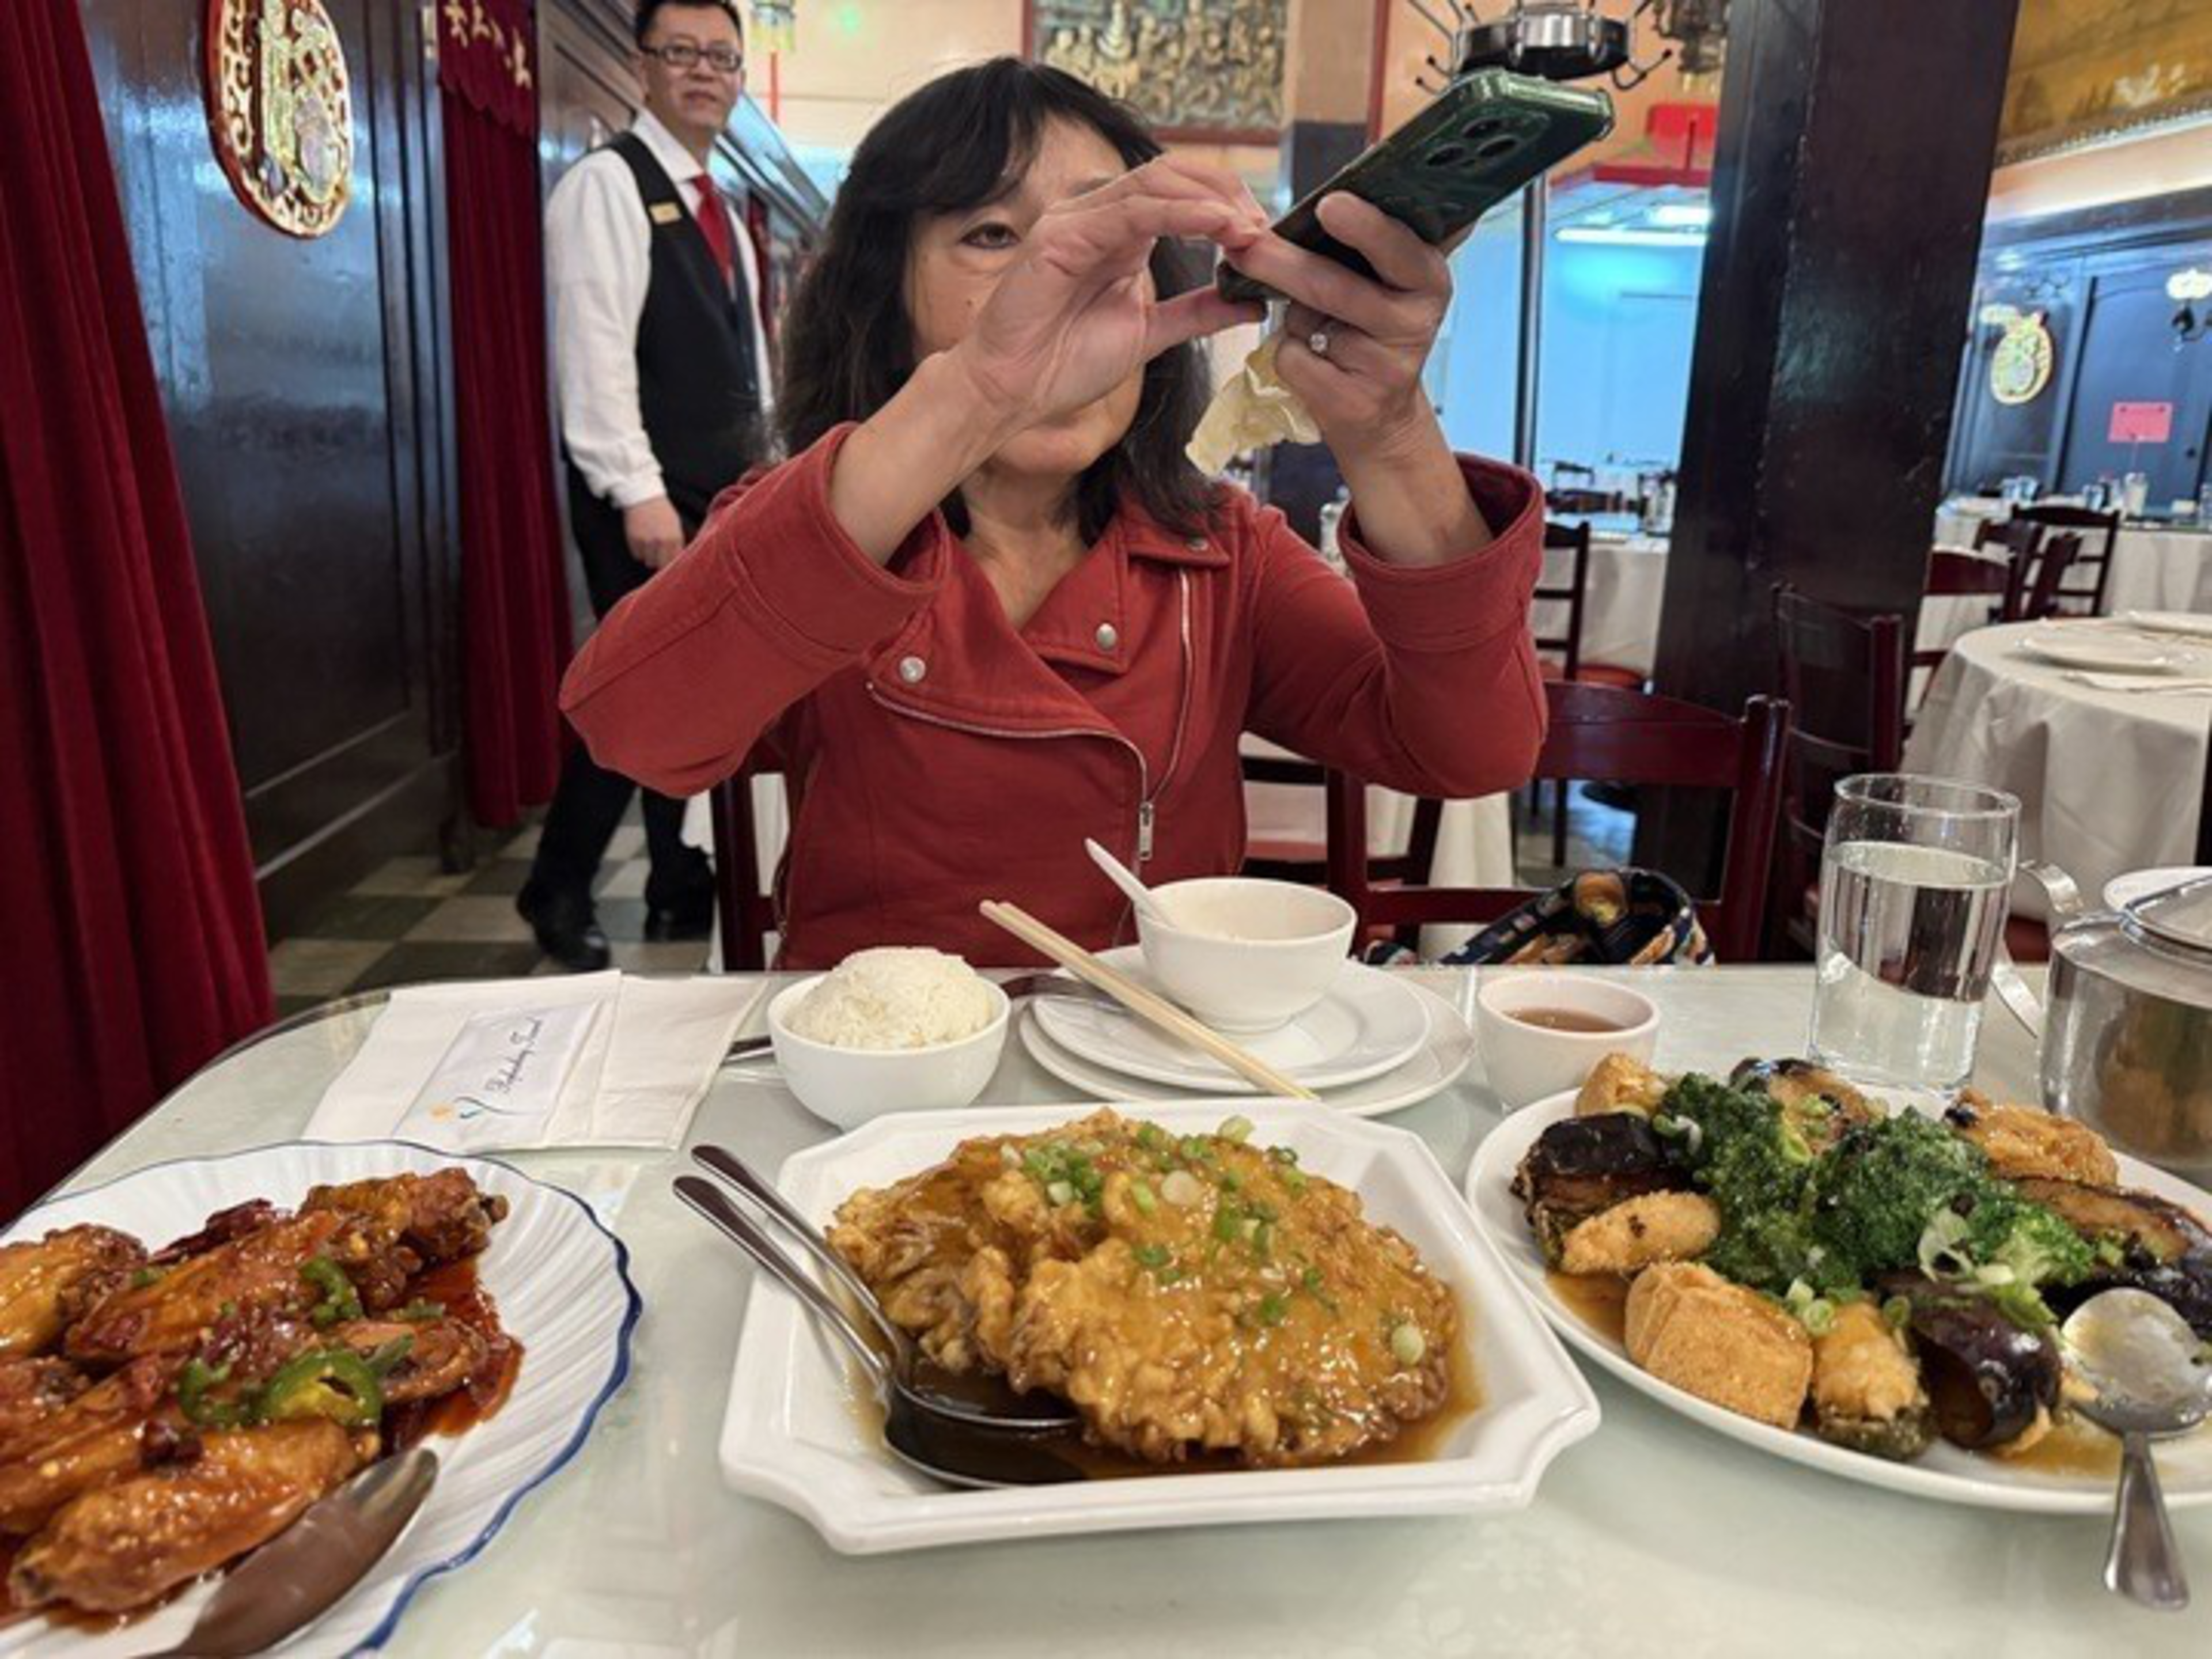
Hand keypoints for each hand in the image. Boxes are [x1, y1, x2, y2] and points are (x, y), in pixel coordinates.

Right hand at [623, 496, 685, 569]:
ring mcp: (646, 541)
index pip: (672, 561)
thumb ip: (677, 543)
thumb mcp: (675, 525)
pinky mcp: (634, 540)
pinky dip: (638, 550)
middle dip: (658, 561)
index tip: (666, 560)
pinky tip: (640, 539)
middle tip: (656, 553)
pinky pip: (637, 555)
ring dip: (648, 556)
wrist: (643, 497)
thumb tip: (676, 560)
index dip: (669, 562)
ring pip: (647, 561)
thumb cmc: (662, 511)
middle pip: (659, 564)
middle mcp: (661, 542)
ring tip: (648, 543)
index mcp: (674, 538)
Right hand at [943, 157, 1267, 433]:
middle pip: (1173, 173)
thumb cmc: (1064, 363)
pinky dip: (1180, 214)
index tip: (1264, 237)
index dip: (1227, 204)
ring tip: (1247, 227)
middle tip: (1263, 227)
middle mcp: (1099, 217)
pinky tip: (1215, 226)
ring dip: (1210, 200)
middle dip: (1226, 192)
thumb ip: (1196, 312)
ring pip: (1156, 183)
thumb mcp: (1150, 333)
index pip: (1180, 192)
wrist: (1012, 391)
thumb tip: (1249, 302)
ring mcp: (1077, 220)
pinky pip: (1132, 211)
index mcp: (1120, 234)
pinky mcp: (1062, 235)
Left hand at [1219, 194, 1453, 465]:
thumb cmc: (1372, 330)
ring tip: (1264, 288)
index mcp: (1428, 278)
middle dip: (1284, 263)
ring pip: (1311, 323)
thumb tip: (1380, 171)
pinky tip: (1308, 357)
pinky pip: (1297, 361)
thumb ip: (1385, 236)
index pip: (1400, 246)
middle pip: (1338, 285)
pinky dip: (1287, 354)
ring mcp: (1386, 366)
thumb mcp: (1391, 281)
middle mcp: (1415, 321)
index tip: (1330, 204)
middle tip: (1246, 246)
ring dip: (1283, 308)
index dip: (1364, 227)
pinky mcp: (1354, 402)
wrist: (1379, 413)